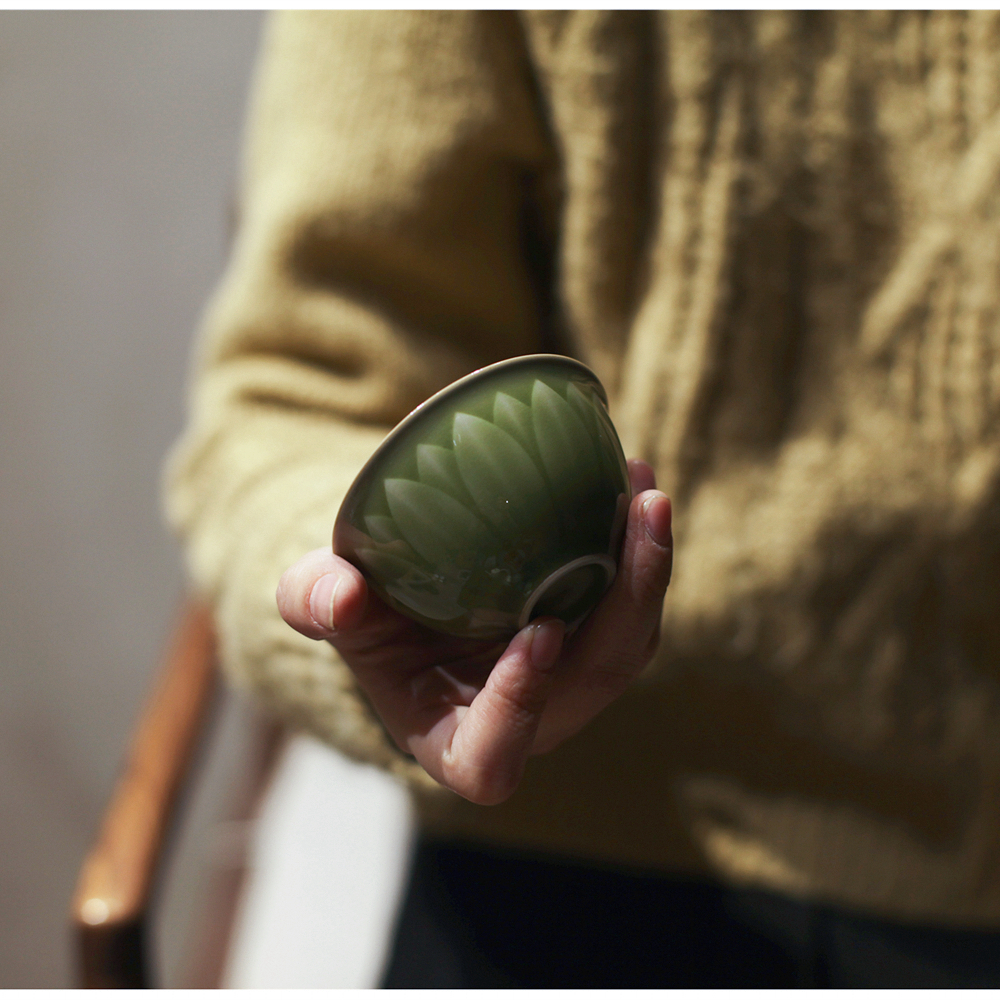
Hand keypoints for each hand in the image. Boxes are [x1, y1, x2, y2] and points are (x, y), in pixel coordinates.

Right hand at [277, 459, 672, 804]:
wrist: (402, 599)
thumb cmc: (363, 617)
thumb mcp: (323, 605)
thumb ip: (315, 603)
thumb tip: (341, 594)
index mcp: (456, 737)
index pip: (493, 758)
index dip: (521, 708)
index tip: (538, 631)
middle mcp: (529, 720)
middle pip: (595, 685)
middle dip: (628, 605)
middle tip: (637, 517)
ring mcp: (567, 681)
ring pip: (629, 643)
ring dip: (648, 569)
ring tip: (644, 490)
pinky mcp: (590, 637)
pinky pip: (631, 604)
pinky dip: (639, 548)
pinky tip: (633, 485)